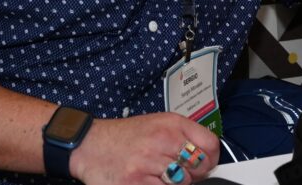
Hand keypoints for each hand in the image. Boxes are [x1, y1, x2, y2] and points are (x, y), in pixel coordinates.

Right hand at [71, 112, 219, 183]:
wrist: (90, 145)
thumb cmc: (125, 137)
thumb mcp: (158, 124)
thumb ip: (183, 136)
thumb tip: (207, 157)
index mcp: (172, 124)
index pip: (210, 145)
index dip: (211, 159)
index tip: (205, 165)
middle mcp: (163, 140)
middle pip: (199, 167)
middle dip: (192, 174)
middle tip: (179, 173)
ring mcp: (149, 162)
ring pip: (183, 183)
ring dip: (174, 184)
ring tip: (159, 176)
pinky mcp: (136, 183)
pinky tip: (148, 181)